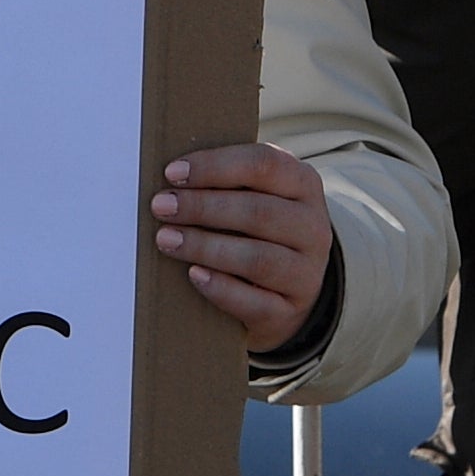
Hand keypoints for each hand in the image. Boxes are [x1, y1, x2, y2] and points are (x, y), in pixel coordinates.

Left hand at [153, 143, 331, 348]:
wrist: (283, 290)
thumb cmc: (255, 230)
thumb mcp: (253, 196)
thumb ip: (223, 182)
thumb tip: (170, 177)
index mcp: (303, 185)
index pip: (264, 165)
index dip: (215, 167)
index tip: (172, 173)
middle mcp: (313, 227)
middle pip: (259, 212)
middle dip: (203, 207)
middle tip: (161, 206)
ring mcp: (306, 272)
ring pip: (258, 259)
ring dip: (205, 247)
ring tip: (166, 239)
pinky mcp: (290, 310)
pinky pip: (255, 301)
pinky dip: (220, 287)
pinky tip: (193, 274)